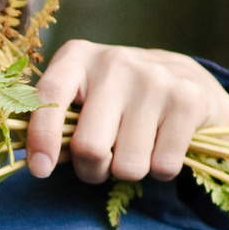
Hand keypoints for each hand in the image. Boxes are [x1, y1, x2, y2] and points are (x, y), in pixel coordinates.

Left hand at [22, 43, 228, 183]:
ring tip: (136, 148)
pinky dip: (161, 170)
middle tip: (102, 163)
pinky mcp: (188, 100)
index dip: (40, 137)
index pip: (49, 97)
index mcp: (78, 57)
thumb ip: (59, 122)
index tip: (40, 170)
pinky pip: (163, 167)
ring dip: (128, 172)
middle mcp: (115, 62)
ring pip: (128, 166)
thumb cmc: (121, 99)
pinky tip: (164, 145)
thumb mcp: (85, 96)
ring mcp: (154, 79)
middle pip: (89, 146)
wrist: (190, 80)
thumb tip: (38, 162)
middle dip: (92, 170)